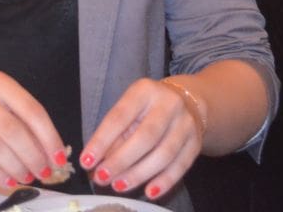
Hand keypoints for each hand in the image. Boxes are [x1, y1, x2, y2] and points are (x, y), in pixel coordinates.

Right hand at [0, 70, 67, 188]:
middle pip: (14, 131)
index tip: (59, 157)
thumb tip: (51, 154)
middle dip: (33, 157)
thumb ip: (24, 122)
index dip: (49, 137)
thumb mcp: (0, 101)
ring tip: (28, 177)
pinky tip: (8, 180)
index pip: (32, 110)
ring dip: (16, 167)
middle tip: (44, 173)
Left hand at [79, 77, 205, 201]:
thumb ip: (114, 136)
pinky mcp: (195, 143)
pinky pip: (180, 166)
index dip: (102, 140)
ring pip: (163, 154)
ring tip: (118, 186)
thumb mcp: (129, 110)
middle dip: (121, 160)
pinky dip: (164, 181)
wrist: (188, 101)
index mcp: (144, 91)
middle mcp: (168, 104)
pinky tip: (148, 191)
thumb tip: (95, 165)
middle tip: (102, 178)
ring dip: (139, 174)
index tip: (86, 161)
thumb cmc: (148, 109)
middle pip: (145, 136)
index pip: (120, 116)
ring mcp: (186, 123)